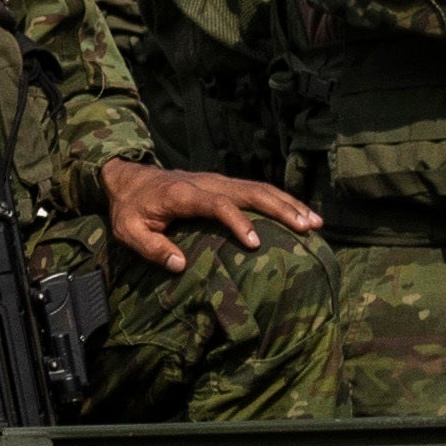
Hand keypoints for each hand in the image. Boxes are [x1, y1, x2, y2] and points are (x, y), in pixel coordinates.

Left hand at [106, 162, 312, 266]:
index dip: (237, 222)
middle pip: (250, 192)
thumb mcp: (129, 231)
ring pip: (260, 188)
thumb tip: (179, 265)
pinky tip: (301, 214)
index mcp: (183, 194)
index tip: (255, 243)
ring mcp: (219, 180)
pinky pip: (258, 190)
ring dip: (289, 204)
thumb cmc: (130, 210)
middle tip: (307, 228)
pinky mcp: (225, 184)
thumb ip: (152, 248)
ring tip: (316, 223)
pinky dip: (282, 200)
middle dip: (281, 209)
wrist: (129, 179)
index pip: (217, 204)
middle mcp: (207, 182)